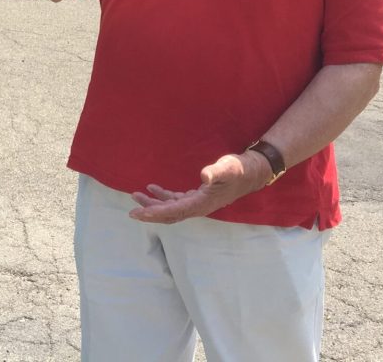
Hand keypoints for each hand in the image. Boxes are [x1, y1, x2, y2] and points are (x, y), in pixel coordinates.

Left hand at [128, 151, 269, 223]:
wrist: (252, 172)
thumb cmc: (239, 169)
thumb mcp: (228, 168)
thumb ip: (216, 172)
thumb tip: (204, 176)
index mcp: (202, 203)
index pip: (174, 211)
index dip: (155, 212)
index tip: (138, 213)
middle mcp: (198, 207)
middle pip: (170, 215)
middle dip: (150, 213)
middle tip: (131, 211)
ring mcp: (198, 203)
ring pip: (171, 208)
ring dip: (154, 204)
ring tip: (137, 195)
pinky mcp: (199, 197)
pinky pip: (177, 201)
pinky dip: (164, 197)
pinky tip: (153, 188)